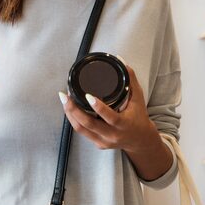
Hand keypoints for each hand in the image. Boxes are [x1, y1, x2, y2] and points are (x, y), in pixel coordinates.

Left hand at [60, 64, 172, 181]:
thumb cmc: (139, 117)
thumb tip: (121, 61)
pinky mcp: (98, 143)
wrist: (140, 140)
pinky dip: (74, 120)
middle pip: (88, 124)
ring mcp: (103, 141)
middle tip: (65, 95)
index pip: (109, 117)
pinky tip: (69, 110)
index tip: (88, 95)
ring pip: (81, 129)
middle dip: (74, 109)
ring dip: (70, 114)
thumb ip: (130, 80)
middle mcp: (112, 135)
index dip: (98, 107)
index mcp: (123, 124)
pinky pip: (82, 132)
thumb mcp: (138, 98)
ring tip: (64, 100)